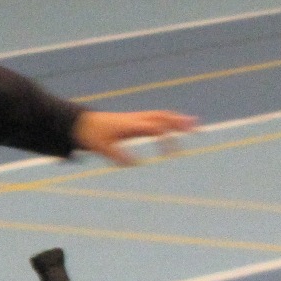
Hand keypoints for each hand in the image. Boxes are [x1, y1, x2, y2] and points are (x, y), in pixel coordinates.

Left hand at [73, 109, 196, 165]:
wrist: (83, 123)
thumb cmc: (93, 136)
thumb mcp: (102, 148)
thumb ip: (118, 156)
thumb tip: (135, 165)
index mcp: (131, 125)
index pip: (155, 129)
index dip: (166, 140)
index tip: (171, 156)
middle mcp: (137, 119)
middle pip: (163, 117)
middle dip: (180, 123)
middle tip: (197, 129)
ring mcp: (138, 118)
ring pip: (162, 115)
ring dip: (178, 119)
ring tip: (195, 124)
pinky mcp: (136, 120)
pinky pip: (157, 117)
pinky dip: (169, 120)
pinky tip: (178, 125)